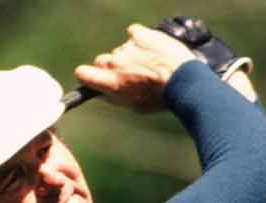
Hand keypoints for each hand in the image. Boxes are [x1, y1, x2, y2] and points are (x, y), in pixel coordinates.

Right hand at [74, 24, 202, 112]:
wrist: (183, 81)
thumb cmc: (160, 98)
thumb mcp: (133, 107)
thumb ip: (113, 97)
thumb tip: (101, 92)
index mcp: (110, 83)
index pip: (82, 73)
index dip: (88, 75)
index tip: (95, 77)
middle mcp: (115, 63)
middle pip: (102, 60)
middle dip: (113, 67)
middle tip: (131, 74)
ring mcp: (126, 47)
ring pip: (121, 49)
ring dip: (131, 55)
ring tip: (150, 64)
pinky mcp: (140, 34)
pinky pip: (134, 32)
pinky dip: (141, 38)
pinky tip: (152, 49)